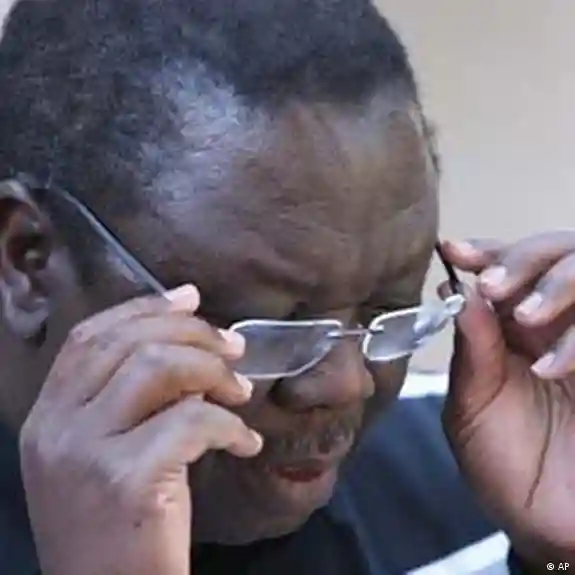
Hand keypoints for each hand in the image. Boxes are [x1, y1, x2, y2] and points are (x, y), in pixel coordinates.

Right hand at [19, 285, 261, 574]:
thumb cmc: (117, 528)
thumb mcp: (108, 455)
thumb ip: (131, 402)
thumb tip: (189, 347)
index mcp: (47, 417)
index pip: (90, 337)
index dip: (142, 307)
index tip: (189, 297)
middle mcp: (56, 428)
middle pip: (127, 342)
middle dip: (191, 332)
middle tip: (234, 346)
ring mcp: (85, 453)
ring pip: (157, 368)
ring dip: (213, 371)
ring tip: (241, 393)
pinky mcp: (127, 481)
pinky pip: (192, 422)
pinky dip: (230, 424)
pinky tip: (246, 443)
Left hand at [440, 232, 574, 564]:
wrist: (552, 525)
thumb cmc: (505, 464)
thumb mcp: (471, 409)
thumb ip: (471, 352)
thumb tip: (458, 290)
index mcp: (509, 331)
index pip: (505, 271)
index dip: (484, 254)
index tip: (455, 250)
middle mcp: (554, 326)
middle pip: (554, 255)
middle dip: (522, 260)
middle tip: (493, 283)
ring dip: (557, 285)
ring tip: (525, 318)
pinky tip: (553, 368)